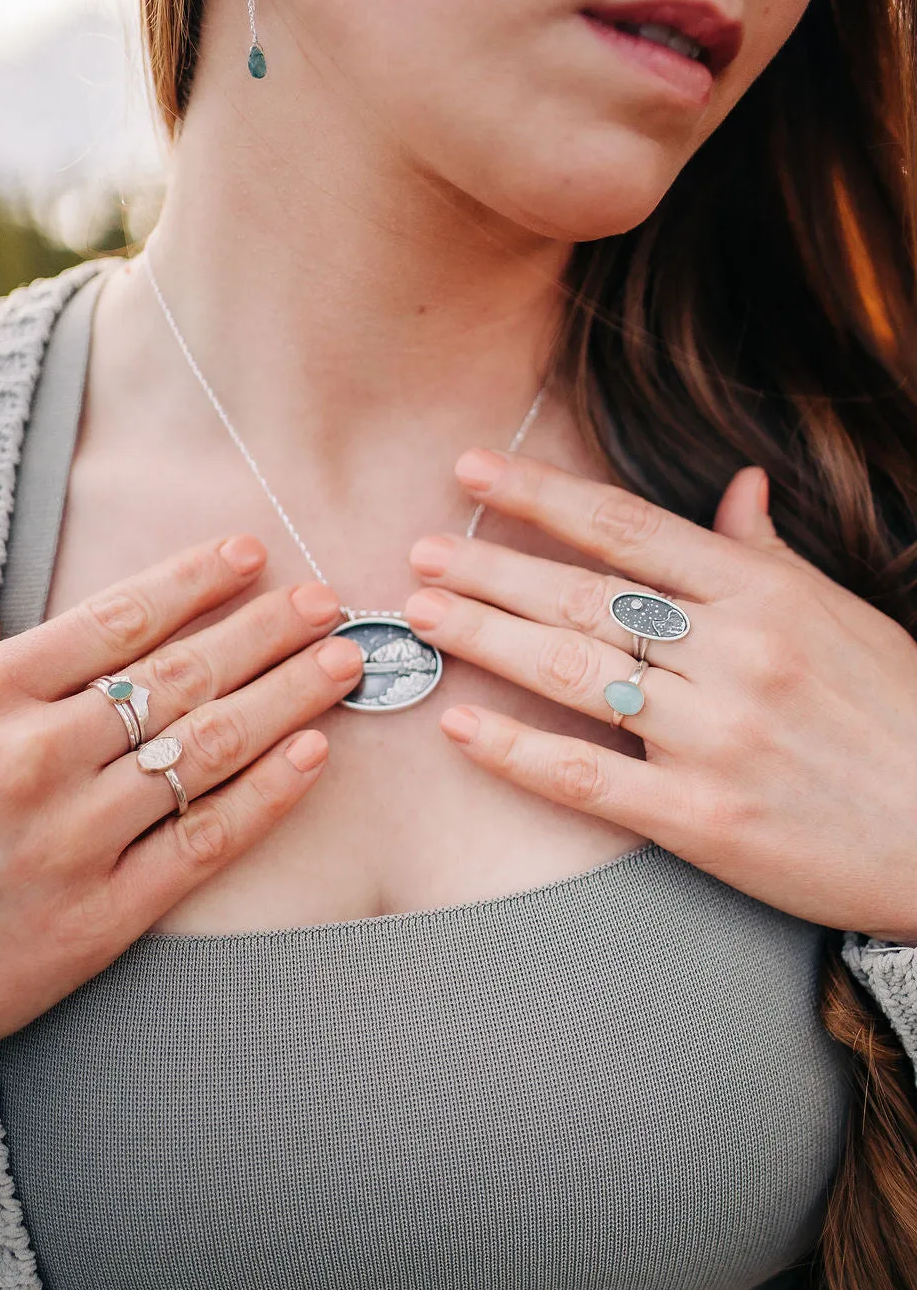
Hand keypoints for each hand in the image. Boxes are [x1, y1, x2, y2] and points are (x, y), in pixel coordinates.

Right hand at [0, 539, 362, 1083]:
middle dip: (264, 629)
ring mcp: (74, 838)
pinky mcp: (102, 915)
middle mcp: (37, 756)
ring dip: (288, 696)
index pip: (117, 619)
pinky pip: (205, 839)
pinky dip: (267, 793)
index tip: (253, 554)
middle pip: (179, 674)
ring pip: (207, 747)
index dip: (195, 580)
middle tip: (324, 600)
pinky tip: (314, 753)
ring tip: (343, 661)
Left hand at [403, 448, 916, 941]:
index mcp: (766, 596)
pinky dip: (517, 752)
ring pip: (574, 675)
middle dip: (492, 568)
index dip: (541, 495)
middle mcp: (735, 655)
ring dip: (486, 639)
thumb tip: (738, 486)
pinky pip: (589, 779)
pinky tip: (461, 727)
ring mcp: (715, 738)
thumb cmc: (899, 716)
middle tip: (421, 551)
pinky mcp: (703, 820)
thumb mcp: (846, 616)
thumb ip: (772, 555)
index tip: (472, 470)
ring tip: (421, 614)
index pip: (628, 528)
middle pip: (585, 597)